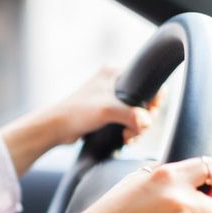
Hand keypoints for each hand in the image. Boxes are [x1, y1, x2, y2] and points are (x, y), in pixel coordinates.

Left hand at [0, 66, 157, 175]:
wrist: (56, 128)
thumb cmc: (77, 112)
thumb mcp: (108, 110)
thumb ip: (132, 115)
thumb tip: (147, 122)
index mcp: (115, 73)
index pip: (148, 80)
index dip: (155, 97)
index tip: (152, 111)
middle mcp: (114, 83)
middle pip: (144, 100)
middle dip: (144, 118)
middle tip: (138, 130)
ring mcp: (110, 99)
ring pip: (137, 113)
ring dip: (137, 128)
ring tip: (129, 137)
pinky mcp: (106, 113)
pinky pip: (127, 121)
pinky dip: (130, 131)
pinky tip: (126, 139)